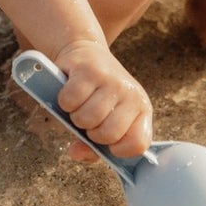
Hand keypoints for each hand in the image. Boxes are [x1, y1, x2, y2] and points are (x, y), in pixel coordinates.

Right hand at [55, 39, 152, 159]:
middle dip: (91, 132)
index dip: (118, 149)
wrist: (86, 52)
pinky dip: (64, 102)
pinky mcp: (89, 70)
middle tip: (89, 119)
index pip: (138, 143)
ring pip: (87, 118)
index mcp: (142, 109)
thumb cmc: (95, 94)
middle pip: (108, 134)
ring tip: (79, 105)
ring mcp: (111, 80)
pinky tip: (69, 93)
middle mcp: (131, 93)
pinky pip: (70, 101)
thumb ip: (92, 146)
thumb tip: (76, 153)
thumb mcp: (103, 121)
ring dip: (75, 117)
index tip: (106, 142)